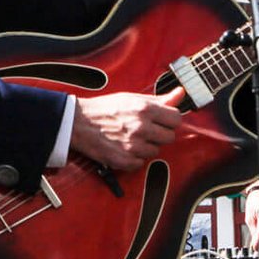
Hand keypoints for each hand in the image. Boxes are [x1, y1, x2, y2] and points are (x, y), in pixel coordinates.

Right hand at [70, 90, 184, 170]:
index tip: (162, 120)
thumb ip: (160, 99)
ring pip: (155, 151)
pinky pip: (141, 164)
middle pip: (169, 137)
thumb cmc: (105, 108)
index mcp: (145, 109)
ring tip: (131, 138)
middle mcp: (141, 128)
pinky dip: (134, 158)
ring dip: (146, 146)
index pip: (176, 119)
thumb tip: (181, 94)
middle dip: (159, 134)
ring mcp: (133, 146)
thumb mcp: (132, 98)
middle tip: (144, 129)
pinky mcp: (124, 161)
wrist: (78, 123)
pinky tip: (124, 147)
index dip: (170, 119)